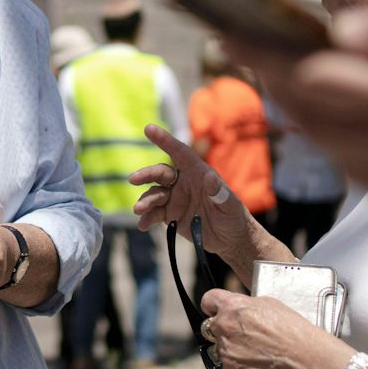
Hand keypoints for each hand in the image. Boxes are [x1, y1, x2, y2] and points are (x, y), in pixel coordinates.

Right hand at [127, 124, 256, 264]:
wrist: (230, 240)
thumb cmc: (234, 217)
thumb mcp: (230, 206)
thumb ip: (219, 193)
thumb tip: (210, 177)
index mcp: (198, 173)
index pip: (180, 152)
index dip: (165, 140)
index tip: (148, 128)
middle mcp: (183, 182)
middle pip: (161, 173)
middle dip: (146, 174)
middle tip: (134, 179)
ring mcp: (175, 199)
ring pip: (154, 194)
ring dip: (145, 200)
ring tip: (139, 210)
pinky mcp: (170, 215)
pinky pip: (154, 213)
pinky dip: (146, 218)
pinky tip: (142, 225)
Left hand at [200, 289, 347, 368]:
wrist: (302, 357)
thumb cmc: (291, 329)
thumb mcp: (269, 304)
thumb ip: (246, 305)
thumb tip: (239, 309)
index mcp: (232, 306)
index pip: (208, 300)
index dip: (212, 306)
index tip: (215, 311)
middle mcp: (224, 326)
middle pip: (210, 326)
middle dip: (222, 329)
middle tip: (240, 335)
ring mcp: (225, 349)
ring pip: (219, 347)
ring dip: (231, 349)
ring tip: (253, 351)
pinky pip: (227, 366)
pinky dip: (238, 365)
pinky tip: (255, 363)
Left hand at [231, 0, 367, 232]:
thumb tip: (346, 30)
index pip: (320, 86)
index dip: (269, 59)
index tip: (233, 35)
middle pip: (323, 129)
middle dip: (280, 91)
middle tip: (252, 57)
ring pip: (350, 162)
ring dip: (314, 126)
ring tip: (290, 89)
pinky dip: (357, 152)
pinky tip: (357, 128)